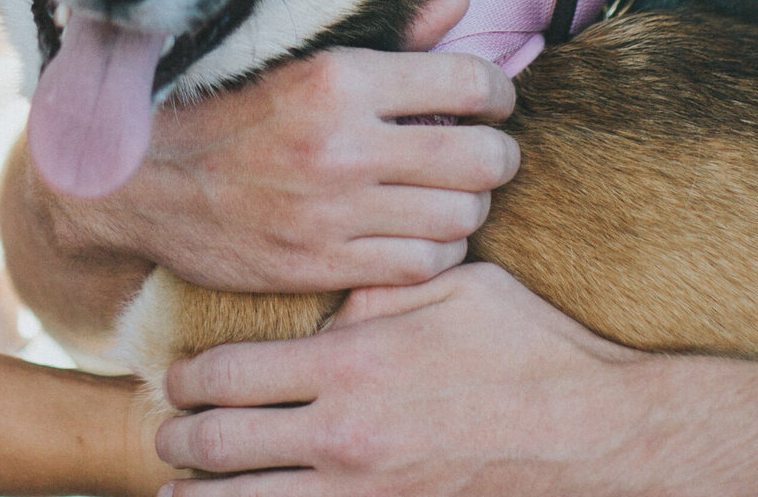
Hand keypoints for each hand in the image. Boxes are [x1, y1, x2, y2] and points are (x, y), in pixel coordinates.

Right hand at [47, 26, 517, 299]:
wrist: (144, 180)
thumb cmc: (229, 107)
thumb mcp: (305, 57)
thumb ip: (396, 37)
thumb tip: (463, 6)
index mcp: (338, 79)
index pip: (467, 82)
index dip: (496, 91)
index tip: (491, 97)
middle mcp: (342, 146)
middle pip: (480, 157)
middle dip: (496, 152)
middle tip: (484, 147)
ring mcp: (334, 213)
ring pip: (461, 217)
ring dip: (468, 203)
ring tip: (450, 190)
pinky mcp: (323, 266)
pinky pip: (422, 265)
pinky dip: (436, 250)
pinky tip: (418, 230)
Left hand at [156, 262, 646, 494]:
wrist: (594, 431)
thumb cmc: (526, 347)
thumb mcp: (444, 286)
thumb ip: (372, 285)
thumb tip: (327, 281)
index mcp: (349, 364)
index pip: (233, 374)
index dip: (191, 378)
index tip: (177, 376)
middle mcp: (343, 437)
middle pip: (224, 446)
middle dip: (181, 439)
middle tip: (163, 430)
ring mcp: (367, 494)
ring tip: (173, 491)